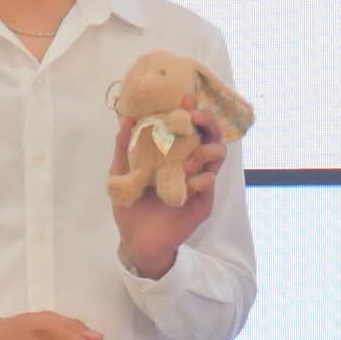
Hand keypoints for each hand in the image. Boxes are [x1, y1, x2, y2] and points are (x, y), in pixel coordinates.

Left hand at [111, 97, 224, 278]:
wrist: (136, 240)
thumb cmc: (131, 206)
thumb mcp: (122, 173)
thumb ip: (124, 147)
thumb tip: (126, 118)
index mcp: (175, 154)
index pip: (190, 127)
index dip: (192, 111)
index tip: (185, 98)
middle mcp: (191, 164)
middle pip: (211, 135)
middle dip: (208, 122)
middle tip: (195, 116)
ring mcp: (200, 183)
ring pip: (218, 155)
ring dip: (204, 151)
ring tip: (185, 161)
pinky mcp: (203, 203)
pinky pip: (209, 183)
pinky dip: (200, 179)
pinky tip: (187, 183)